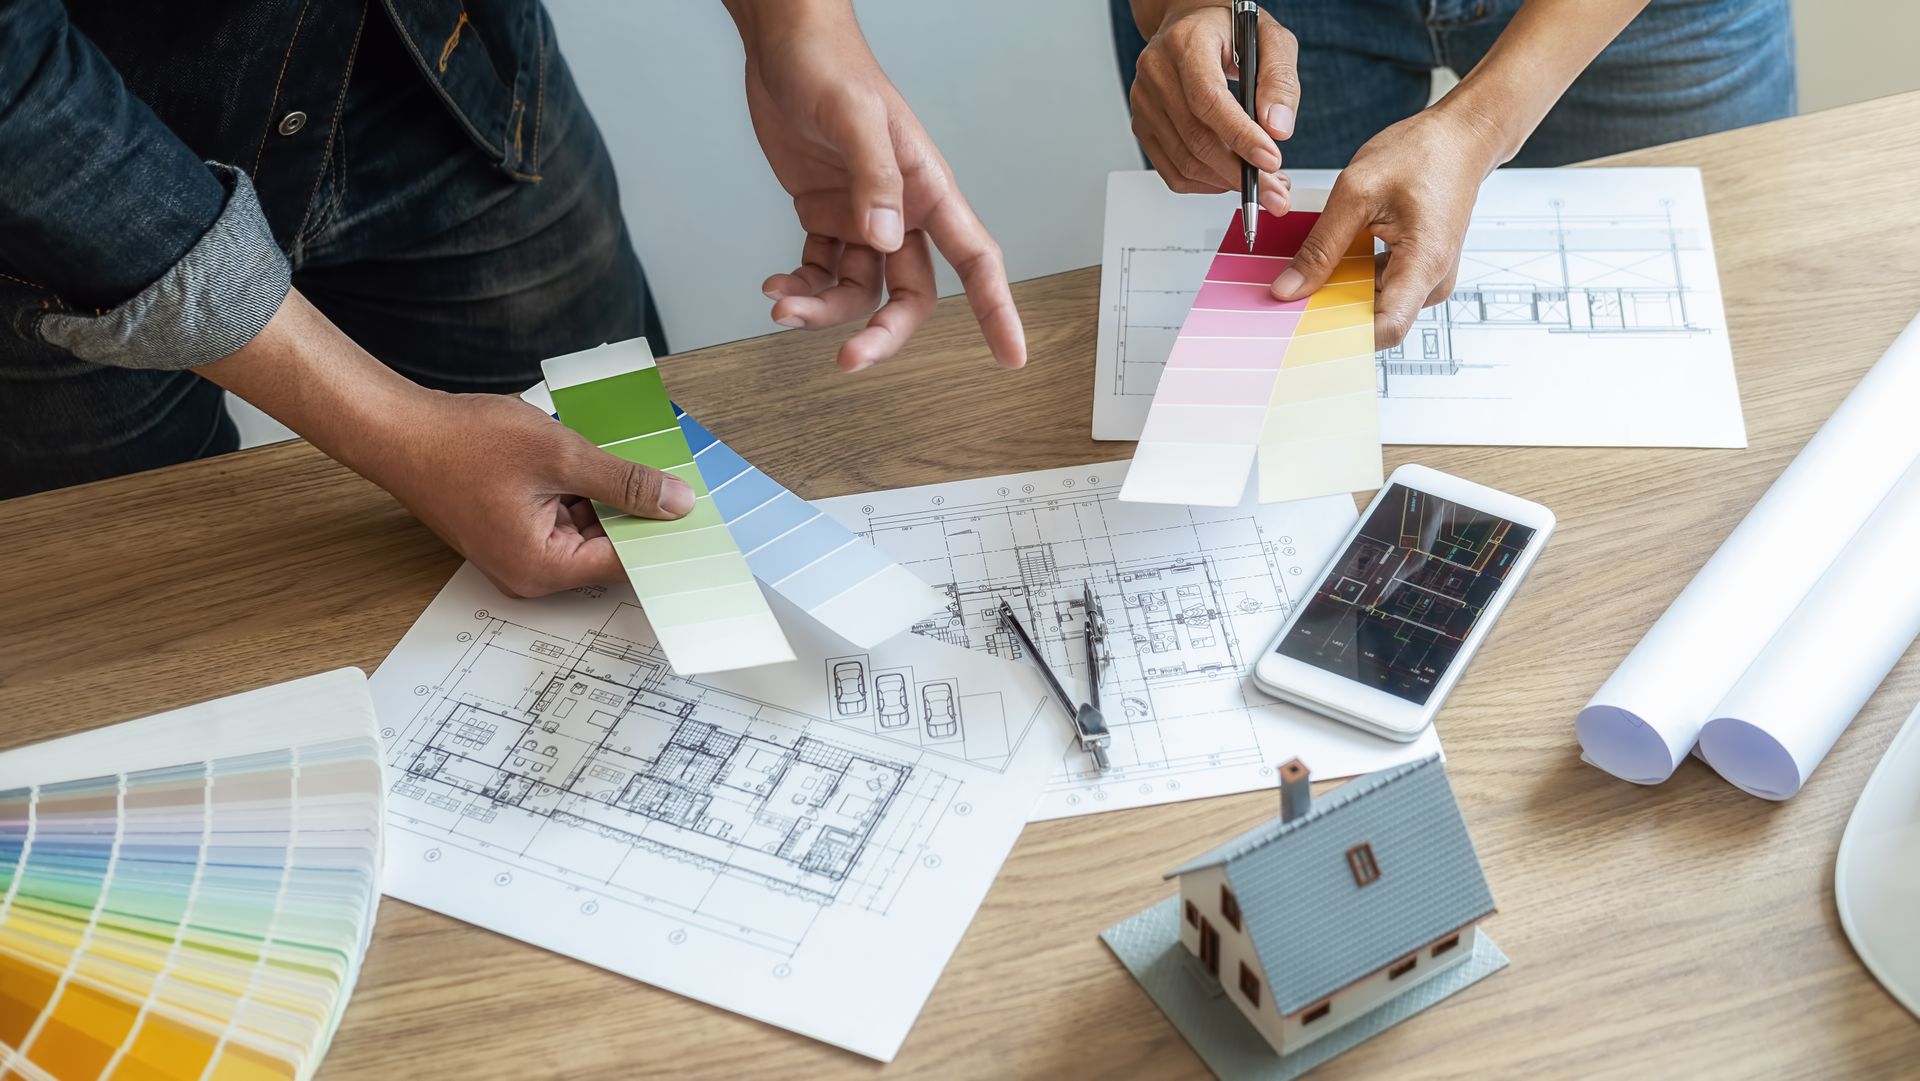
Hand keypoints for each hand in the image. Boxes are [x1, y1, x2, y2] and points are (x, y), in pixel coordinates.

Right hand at [198, 290, 696, 599]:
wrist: (397, 429)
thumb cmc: (464, 442)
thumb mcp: (561, 454)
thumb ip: (623, 482)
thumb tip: (677, 504)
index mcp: (543, 568)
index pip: (626, 563)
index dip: (664, 536)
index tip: (702, 516)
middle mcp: (531, 574)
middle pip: (609, 548)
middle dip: (637, 511)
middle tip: (676, 476)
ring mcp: (519, 554)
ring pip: (588, 529)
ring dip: (607, 496)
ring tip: (627, 456)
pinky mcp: (510, 531)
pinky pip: (562, 517)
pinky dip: (579, 490)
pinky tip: (589, 457)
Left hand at [728, 1, 1023, 371]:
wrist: (783, 46)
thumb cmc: (831, 67)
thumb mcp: (854, 116)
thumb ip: (873, 178)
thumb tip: (886, 239)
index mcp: (928, 189)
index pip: (976, 260)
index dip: (996, 310)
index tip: (1013, 357)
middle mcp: (902, 212)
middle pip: (910, 295)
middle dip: (882, 331)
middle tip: (849, 361)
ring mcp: (862, 219)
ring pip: (858, 290)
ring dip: (822, 309)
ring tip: (783, 306)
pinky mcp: (824, 218)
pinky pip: (820, 271)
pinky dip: (800, 287)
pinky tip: (776, 288)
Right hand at [1128, 0, 1295, 211]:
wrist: (1192, 25)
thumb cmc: (1230, 30)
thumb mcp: (1270, 40)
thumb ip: (1279, 80)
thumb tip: (1277, 129)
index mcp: (1186, 44)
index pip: (1208, 99)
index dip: (1240, 135)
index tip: (1270, 160)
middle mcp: (1156, 73)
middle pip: (1196, 138)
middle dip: (1239, 171)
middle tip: (1274, 189)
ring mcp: (1145, 103)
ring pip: (1185, 161)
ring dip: (1226, 181)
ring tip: (1261, 182)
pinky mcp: (1144, 127)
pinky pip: (1173, 172)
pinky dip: (1205, 184)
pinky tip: (1229, 177)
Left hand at [1270, 104, 1504, 345]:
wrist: (1460, 138)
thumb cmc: (1422, 154)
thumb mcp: (1356, 192)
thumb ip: (1321, 245)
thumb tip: (1289, 288)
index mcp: (1424, 263)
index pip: (1386, 329)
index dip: (1344, 337)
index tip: (1306, 333)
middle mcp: (1431, 280)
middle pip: (1375, 320)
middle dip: (1331, 313)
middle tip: (1292, 299)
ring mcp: (1426, 278)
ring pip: (1373, 305)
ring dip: (1339, 294)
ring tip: (1310, 270)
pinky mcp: (1418, 271)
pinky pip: (1379, 288)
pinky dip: (1351, 278)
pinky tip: (1333, 259)